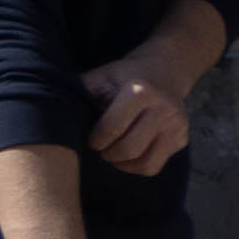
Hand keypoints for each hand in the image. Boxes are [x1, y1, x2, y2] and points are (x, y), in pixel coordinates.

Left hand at [76, 57, 188, 176]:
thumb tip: (56, 116)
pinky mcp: (182, 139)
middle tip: (100, 149)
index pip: (112, 129)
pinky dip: (137, 168)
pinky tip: (127, 158)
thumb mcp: (101, 76)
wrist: (164, 71)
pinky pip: (155, 165)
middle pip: (129, 148)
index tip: (90, 140)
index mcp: (141, 92)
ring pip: (144, 162)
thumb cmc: (124, 76)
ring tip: (112, 155)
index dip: (95, 140)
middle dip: (108, 154)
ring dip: (122, 164)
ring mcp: (177, 126)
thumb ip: (82, 93)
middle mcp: (164, 109)